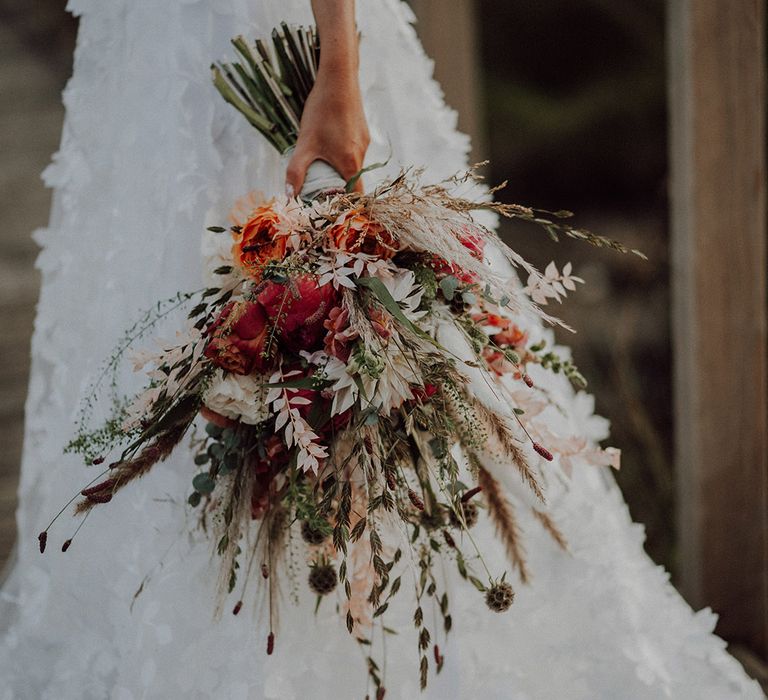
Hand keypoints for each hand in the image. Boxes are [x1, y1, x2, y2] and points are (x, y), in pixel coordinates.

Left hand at [285, 68, 369, 195]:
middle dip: (338, 188)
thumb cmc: (321, 111)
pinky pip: (354, 152)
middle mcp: (362, 156)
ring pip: (353, 166)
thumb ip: (296, 172)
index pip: (354, 196)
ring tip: (322, 164)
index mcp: (350, 164)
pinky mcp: (363, 132)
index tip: (332, 207)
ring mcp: (364, 143)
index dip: (345, 204)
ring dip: (339, 170)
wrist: (338, 79)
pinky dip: (343, 156)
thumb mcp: (304, 144)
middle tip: (320, 188)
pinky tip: (329, 144)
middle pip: (353, 182)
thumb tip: (289, 196)